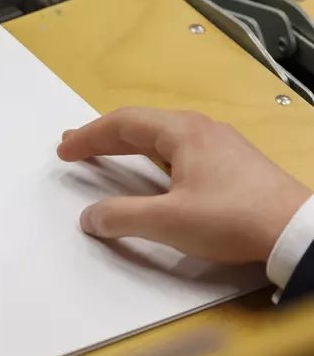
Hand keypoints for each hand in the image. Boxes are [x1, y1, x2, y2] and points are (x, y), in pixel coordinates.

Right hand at [58, 107, 311, 263]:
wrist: (296, 231)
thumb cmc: (233, 218)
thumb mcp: (167, 221)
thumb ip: (121, 217)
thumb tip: (90, 217)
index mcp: (182, 132)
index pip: (123, 124)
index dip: (88, 136)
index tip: (64, 150)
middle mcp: (200, 129)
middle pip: (141, 126)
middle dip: (104, 136)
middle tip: (75, 145)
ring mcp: (220, 144)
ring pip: (161, 136)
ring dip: (128, 144)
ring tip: (105, 152)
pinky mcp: (233, 163)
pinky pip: (179, 149)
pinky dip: (151, 155)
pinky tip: (151, 168)